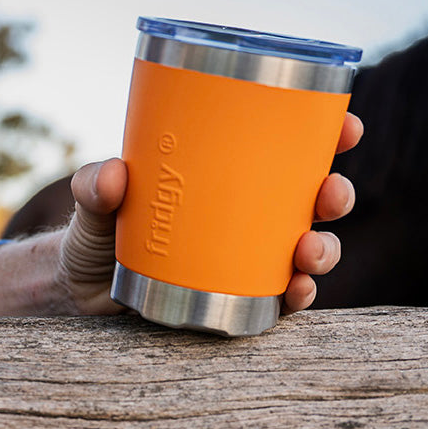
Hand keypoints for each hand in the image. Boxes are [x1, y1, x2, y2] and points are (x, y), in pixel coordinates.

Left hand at [58, 111, 364, 315]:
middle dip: (336, 196)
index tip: (347, 127)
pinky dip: (294, 297)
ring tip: (309, 253)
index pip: (286, 152)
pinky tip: (294, 293)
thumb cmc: (94, 236)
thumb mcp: (93, 204)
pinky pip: (277, 300)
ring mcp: (243, 261)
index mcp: (225, 180)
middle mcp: (244, 219)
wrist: (81, 293)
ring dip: (324, 251)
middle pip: (310, 202)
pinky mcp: (235, 301)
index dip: (327, 136)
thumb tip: (113, 176)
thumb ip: (94, 187)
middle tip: (330, 195)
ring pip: (304, 252)